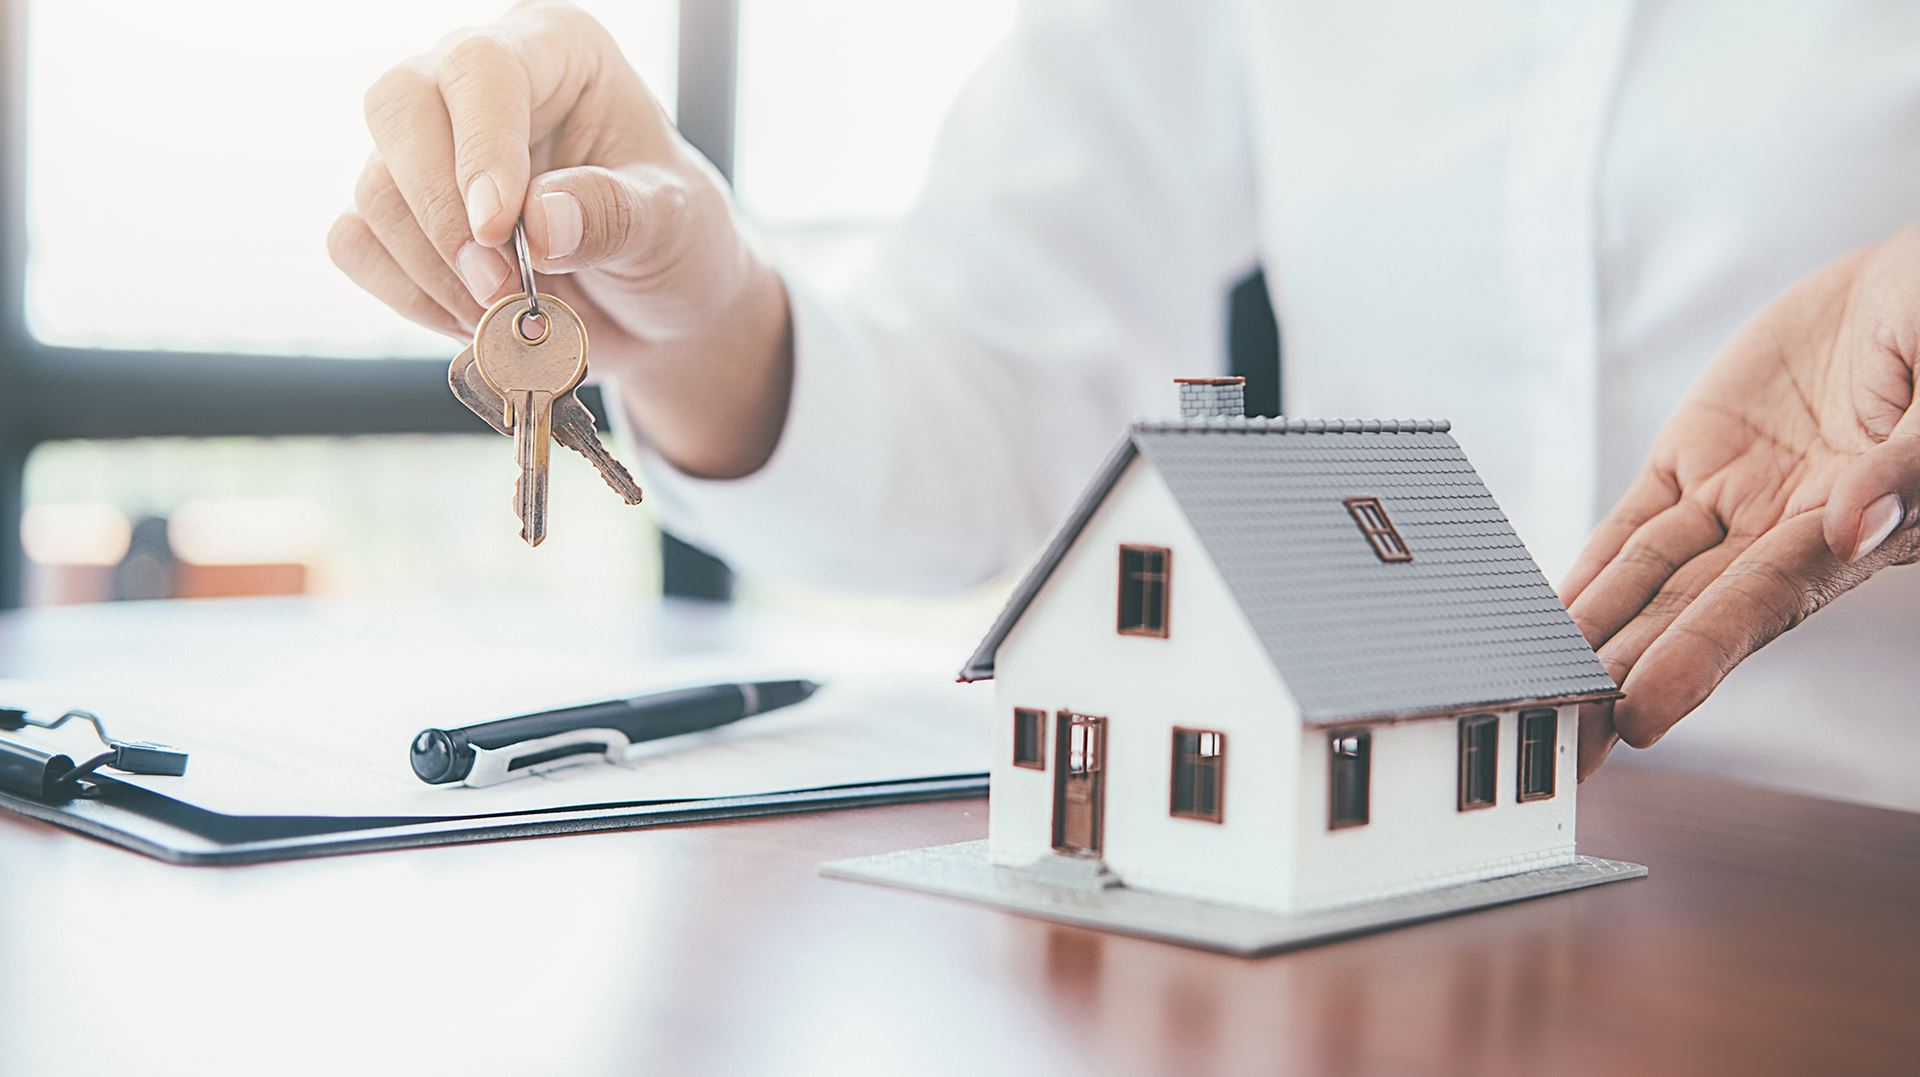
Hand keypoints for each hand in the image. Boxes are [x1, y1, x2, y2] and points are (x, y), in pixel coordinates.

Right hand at [327, 1, 791, 478]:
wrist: (656, 309)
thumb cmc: (675, 242)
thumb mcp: (673, 226)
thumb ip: (614, 216)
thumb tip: (538, 224)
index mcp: (557, 52)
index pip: (484, 67)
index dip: (479, 146)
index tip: (497, 230)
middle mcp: (476, 83)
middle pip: (398, 107)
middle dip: (440, 213)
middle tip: (499, 291)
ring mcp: (428, 147)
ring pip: (373, 187)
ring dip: (432, 271)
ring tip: (507, 317)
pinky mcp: (400, 213)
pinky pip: (356, 243)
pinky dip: (407, 294)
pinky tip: (473, 320)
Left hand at [1562, 223, 1919, 777]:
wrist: (1911, 291)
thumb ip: (1902, 472)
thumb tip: (1846, 525)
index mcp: (1851, 532)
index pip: (1758, 605)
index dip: (1698, 658)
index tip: (1642, 713)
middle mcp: (1784, 530)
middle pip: (1687, 616)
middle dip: (1621, 681)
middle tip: (1558, 743)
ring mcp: (1735, 497)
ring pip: (1649, 578)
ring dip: (1592, 636)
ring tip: (1534, 691)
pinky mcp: (1695, 458)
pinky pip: (1631, 524)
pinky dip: (1590, 571)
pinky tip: (1550, 619)